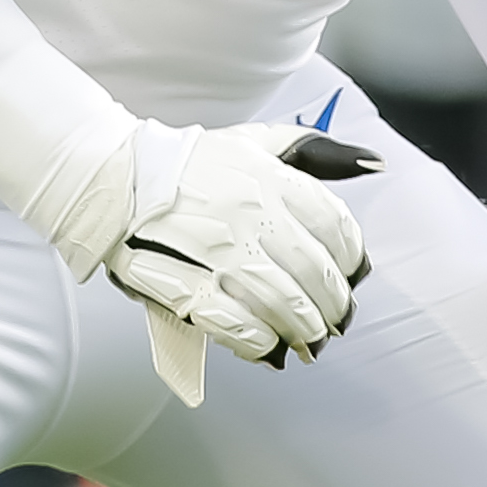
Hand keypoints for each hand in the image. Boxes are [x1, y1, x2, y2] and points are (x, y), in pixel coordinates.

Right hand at [104, 125, 381, 408]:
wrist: (113, 179)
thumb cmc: (190, 163)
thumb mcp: (255, 141)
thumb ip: (315, 151)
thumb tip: (374, 161)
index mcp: (268, 176)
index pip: (335, 223)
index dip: (352, 257)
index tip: (351, 273)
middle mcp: (248, 212)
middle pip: (314, 271)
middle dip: (333, 305)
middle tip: (335, 320)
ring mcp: (216, 250)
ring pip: (283, 302)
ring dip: (304, 328)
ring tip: (308, 340)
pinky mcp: (183, 282)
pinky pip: (235, 323)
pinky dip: (259, 341)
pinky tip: (267, 345)